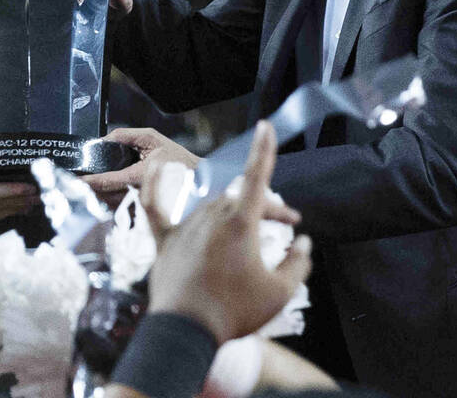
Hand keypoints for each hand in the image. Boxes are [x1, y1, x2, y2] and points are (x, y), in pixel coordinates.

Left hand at [81, 126, 199, 204]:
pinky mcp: (144, 212)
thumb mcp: (152, 138)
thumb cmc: (178, 158)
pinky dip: (112, 202)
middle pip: (108, 194)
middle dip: (92, 190)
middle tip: (77, 184)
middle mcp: (141, 192)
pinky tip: (104, 196)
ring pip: (113, 204)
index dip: (92, 180)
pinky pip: (123, 209)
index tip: (79, 179)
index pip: (111, 179)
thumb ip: (126, 136)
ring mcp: (142, 205)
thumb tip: (103, 140)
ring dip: (99, 198)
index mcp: (142, 173)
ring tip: (86, 190)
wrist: (199, 181)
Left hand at [142, 122, 311, 344]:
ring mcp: (185, 227)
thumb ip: (298, 263)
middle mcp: (212, 217)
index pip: (257, 178)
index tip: (265, 126)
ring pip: (210, 206)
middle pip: (239, 199)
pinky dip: (153, 183)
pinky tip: (153, 165)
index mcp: (241, 224)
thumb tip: (304, 243)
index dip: (263, 150)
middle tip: (279, 227)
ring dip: (229, 213)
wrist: (188, 330)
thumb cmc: (235, 312)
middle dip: (261, 209)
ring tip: (243, 241)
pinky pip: (154, 205)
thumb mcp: (280, 292)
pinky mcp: (164, 241)